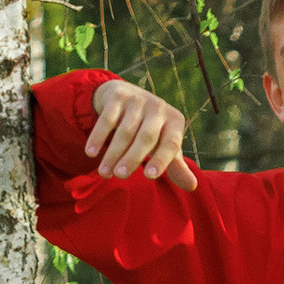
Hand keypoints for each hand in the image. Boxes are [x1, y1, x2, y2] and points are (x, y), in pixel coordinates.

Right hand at [81, 77, 198, 190]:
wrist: (127, 95)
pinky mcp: (118, 96)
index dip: (162, 160)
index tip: (149, 177)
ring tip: (104, 174)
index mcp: (175, 121)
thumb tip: (193, 187)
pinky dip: (98, 136)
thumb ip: (175, 165)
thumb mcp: (164, 143)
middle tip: (120, 176)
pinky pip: (107, 119)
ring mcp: (138, 100)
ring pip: (125, 130)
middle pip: (146, 137)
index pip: (171, 143)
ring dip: (113, 153)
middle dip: (132, 158)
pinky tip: (91, 152)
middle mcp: (158, 108)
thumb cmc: (150, 128)